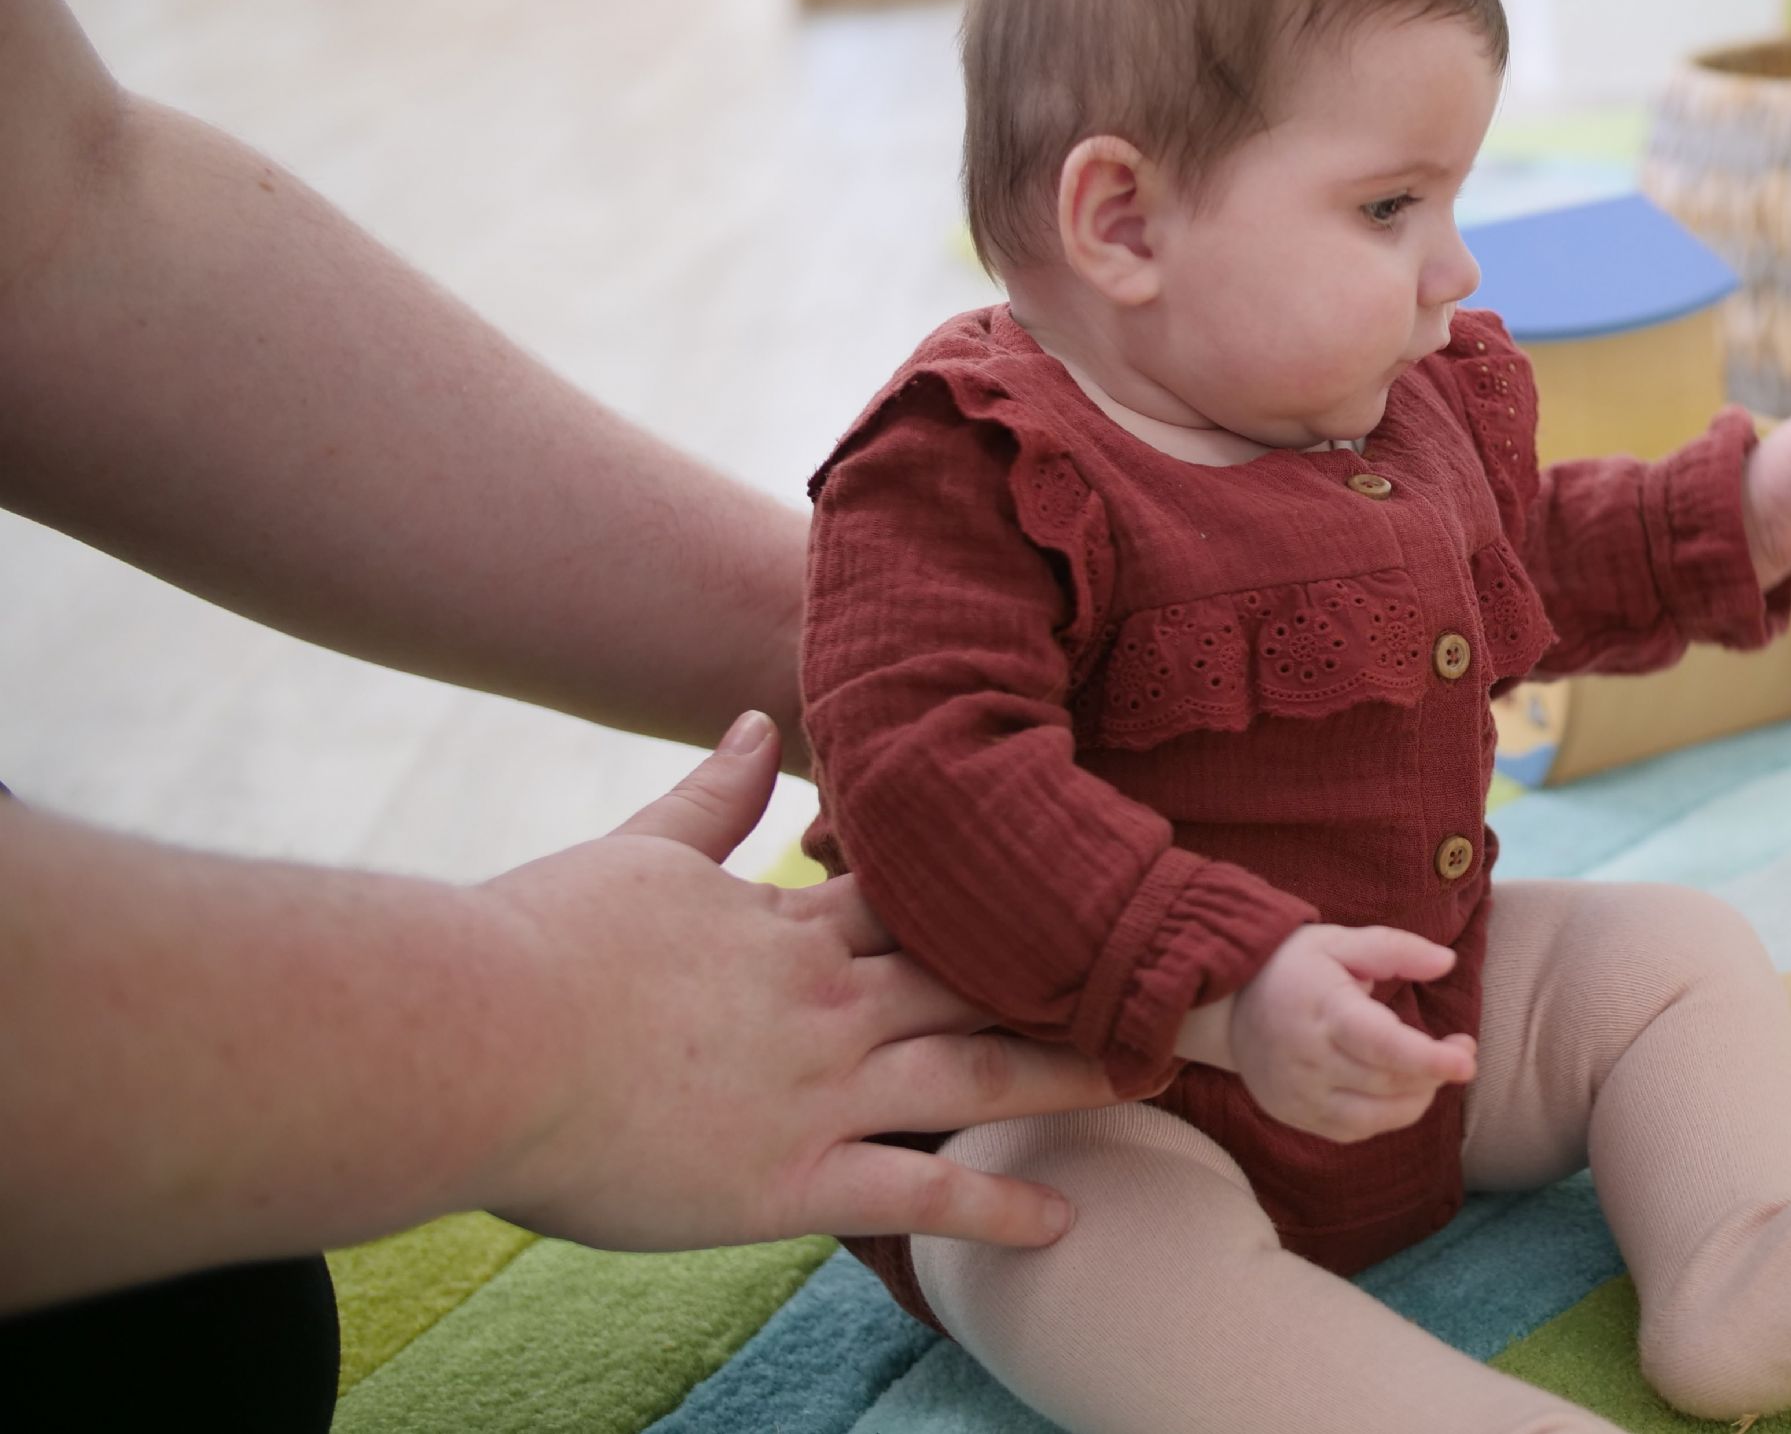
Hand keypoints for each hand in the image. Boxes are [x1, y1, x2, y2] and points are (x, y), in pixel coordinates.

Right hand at [477, 712, 1117, 1250]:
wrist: (474, 1040)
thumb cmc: (535, 947)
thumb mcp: (636, 852)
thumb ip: (707, 797)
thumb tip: (752, 718)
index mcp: (794, 929)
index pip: (930, 897)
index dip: (1014, 891)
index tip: (1089, 881)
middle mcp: (830, 1002)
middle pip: (981, 982)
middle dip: (1076, 980)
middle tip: (1163, 981)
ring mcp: (819, 1092)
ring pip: (976, 1079)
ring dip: (1068, 1081)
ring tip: (1151, 1080)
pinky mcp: (789, 1181)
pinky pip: (916, 1198)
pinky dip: (994, 1213)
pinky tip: (1062, 1226)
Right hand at [1179, 925, 1477, 1142]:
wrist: (1225, 1004)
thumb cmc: (1292, 966)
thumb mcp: (1339, 942)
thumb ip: (1394, 949)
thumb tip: (1446, 962)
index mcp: (1322, 1010)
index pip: (1381, 1045)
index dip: (1428, 1058)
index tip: (1466, 1059)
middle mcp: (1308, 1059)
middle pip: (1386, 1081)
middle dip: (1436, 1071)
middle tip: (1462, 1049)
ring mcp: (1298, 1093)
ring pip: (1374, 1115)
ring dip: (1417, 1098)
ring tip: (1434, 1070)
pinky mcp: (1295, 1114)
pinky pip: (1353, 1130)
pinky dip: (1387, 1115)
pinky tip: (1399, 1089)